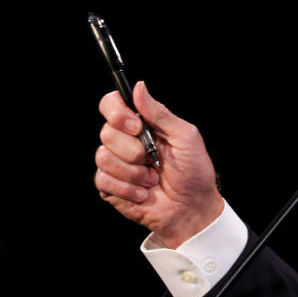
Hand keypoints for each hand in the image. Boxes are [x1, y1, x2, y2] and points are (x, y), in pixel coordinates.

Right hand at [95, 81, 222, 247]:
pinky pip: (103, 179)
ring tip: (153, 179)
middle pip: (106, 132)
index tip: (136, 126)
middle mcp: (126, 141)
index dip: (117, 112)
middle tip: (154, 160)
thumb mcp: (185, 137)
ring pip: (103, 157)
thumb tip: (139, 87)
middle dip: (134, 150)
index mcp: (142, 125)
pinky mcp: (110, 186)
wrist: (192, 209)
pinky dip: (127, 188)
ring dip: (134, 172)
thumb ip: (160, 113)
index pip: (112, 105)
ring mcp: (116, 164)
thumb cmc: (194, 173)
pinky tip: (143, 193)